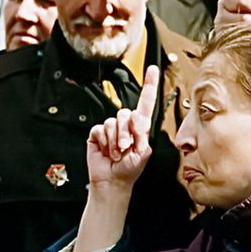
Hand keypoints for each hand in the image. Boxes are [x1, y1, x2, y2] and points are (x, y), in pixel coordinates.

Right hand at [86, 65, 159, 189]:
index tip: (153, 69)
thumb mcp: (143, 153)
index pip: (145, 103)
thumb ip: (142, 134)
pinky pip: (100, 129)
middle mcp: (126, 125)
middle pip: (125, 113)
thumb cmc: (129, 170)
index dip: (149, 86)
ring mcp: (111, 129)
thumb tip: (135, 118)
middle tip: (125, 149)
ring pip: (112, 122)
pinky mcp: (97, 134)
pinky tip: (106, 151)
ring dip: (115, 140)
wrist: (112, 182)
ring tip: (117, 153)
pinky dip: (104, 142)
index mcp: (140, 128)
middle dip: (125, 133)